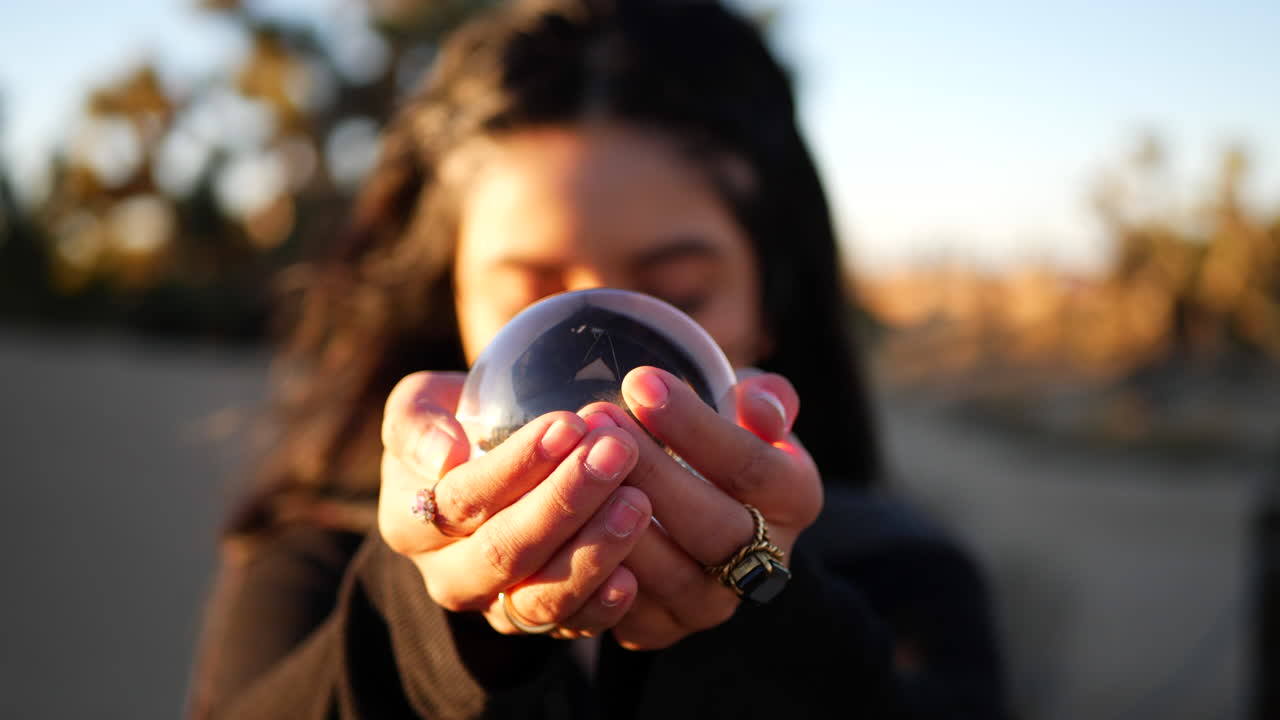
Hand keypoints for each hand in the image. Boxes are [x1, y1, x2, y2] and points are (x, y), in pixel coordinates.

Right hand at [378, 371, 653, 636]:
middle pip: (505, 551)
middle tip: (616, 453)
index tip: (569, 424)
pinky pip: (571, 626)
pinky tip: (632, 575)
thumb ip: (416, 423)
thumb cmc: (457, 425)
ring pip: (539, 598)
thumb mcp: (420, 405)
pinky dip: (602, 606)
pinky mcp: (541, 624)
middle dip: (565, 501)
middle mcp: (449, 574)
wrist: (485, 464)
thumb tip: (444, 455)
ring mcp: (495, 606)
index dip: (517, 464)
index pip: (463, 498)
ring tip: (638, 500)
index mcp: (409, 521)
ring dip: (593, 550)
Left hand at [577, 366, 822, 649]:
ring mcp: (710, 604)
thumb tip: (757, 400)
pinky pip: (624, 614)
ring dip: (616, 518)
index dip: (695, 426)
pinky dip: (593, 570)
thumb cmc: (716, 443)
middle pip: (713, 527)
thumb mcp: (749, 412)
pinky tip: (564, 518)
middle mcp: (762, 563)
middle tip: (599, 418)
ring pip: (668, 576)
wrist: (691, 505)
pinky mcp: (659, 629)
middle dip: (651, 470)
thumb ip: (764, 400)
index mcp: (794, 499)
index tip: (640, 382)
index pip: (752, 469)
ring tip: (576, 459)